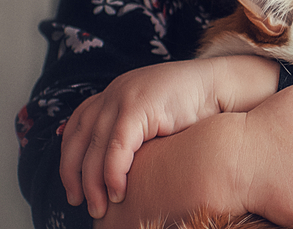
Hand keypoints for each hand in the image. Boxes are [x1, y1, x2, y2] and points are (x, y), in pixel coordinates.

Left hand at [61, 55, 278, 217]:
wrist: (222, 87)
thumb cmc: (196, 109)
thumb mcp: (155, 119)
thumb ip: (134, 133)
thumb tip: (116, 166)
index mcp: (116, 92)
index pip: (78, 124)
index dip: (69, 155)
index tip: (72, 183)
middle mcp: (114, 91)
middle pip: (79, 137)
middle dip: (74, 174)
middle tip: (79, 201)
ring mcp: (124, 96)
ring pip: (95, 147)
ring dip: (93, 181)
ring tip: (99, 205)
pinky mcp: (137, 107)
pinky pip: (116, 147)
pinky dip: (113, 173)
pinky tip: (118, 191)